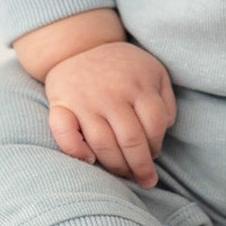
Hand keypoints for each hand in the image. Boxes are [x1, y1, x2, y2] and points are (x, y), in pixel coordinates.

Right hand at [44, 42, 176, 188]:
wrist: (79, 45)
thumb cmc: (123, 66)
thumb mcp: (153, 72)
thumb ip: (165, 99)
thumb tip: (164, 129)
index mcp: (138, 84)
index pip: (155, 124)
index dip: (157, 145)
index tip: (154, 155)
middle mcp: (111, 93)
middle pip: (131, 139)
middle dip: (141, 166)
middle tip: (146, 180)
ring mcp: (84, 100)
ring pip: (103, 143)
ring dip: (116, 166)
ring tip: (124, 174)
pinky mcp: (61, 105)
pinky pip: (63, 133)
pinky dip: (75, 151)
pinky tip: (89, 160)